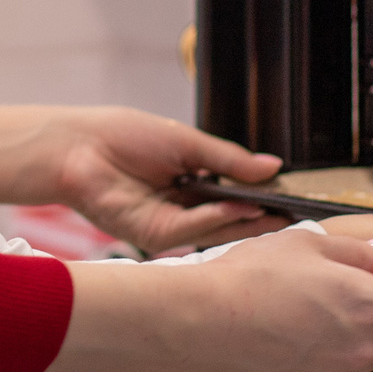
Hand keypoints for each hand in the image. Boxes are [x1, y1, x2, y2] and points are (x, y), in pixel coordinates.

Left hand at [0, 104, 285, 253]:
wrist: (79, 146)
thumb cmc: (125, 136)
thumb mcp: (187, 143)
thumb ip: (229, 160)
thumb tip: (273, 167)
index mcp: (192, 183)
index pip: (235, 196)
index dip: (263, 198)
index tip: (293, 198)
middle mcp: (183, 208)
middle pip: (230, 219)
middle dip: (261, 217)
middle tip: (294, 214)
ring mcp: (168, 224)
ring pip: (215, 231)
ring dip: (244, 222)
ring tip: (273, 211)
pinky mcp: (152, 235)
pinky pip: (190, 231)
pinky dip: (215, 221)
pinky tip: (235, 209)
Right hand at [44, 227, 372, 371]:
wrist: (197, 322)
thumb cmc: (246, 277)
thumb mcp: (308, 243)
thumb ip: (360, 252)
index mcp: (371, 304)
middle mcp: (363, 346)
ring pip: (370, 351)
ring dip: (362, 331)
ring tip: (317, 306)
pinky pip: (335, 368)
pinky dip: (328, 350)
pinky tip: (292, 330)